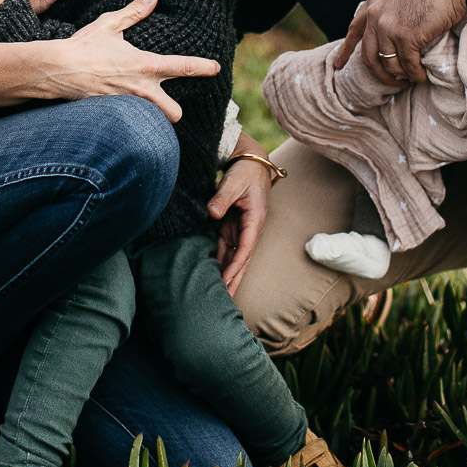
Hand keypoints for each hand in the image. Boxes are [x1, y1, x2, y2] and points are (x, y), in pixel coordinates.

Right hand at [45, 0, 220, 121]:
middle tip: (169, 103)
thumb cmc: (83, 46)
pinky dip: (132, 122)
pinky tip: (124, 117)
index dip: (204, 67)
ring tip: (146, 110)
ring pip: (155, 123)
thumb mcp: (109, 25)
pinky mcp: (113, 116)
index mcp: (145, 65)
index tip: (216, 67)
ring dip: (154, 120)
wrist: (56, 70)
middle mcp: (141, 90)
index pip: (184, 67)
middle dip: (174, 110)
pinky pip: (132, 124)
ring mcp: (128, 107)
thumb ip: (135, 12)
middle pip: (175, 113)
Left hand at [208, 145, 273, 293]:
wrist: (249, 163)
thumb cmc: (244, 172)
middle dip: (234, 281)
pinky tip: (213, 278)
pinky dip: (220, 264)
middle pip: (241, 260)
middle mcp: (249, 230)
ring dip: (227, 277)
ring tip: (220, 299)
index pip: (246, 248)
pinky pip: (225, 250)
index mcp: (254, 220)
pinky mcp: (230, 228)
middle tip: (226, 303)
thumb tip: (212, 213)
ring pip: (233, 259)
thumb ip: (222, 197)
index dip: (236, 265)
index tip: (227, 280)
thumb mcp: (234, 182)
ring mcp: (239, 230)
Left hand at [335, 0, 466, 85]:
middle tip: (391, 83)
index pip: (353, 30)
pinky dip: (416, 75)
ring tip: (411, 79)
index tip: (337, 65)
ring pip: (389, 64)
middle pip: (368, 55)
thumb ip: (389, 8)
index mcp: (373, 1)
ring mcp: (388, 26)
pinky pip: (408, 66)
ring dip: (401, 77)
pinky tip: (422, 77)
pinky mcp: (406, 36)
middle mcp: (375, 14)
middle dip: (378, 74)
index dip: (345, 50)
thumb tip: (388, 33)